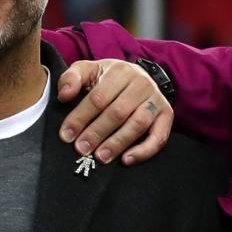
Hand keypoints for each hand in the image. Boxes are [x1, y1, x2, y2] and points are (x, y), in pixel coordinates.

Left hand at [56, 59, 173, 166]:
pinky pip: (159, 137)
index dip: (80, 117)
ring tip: (100, 157)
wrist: (137, 77)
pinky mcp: (167, 115)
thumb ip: (71, 79)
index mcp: (120, 71)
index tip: (66, 135)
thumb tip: (64, 96)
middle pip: (117, 112)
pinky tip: (126, 160)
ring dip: (118, 143)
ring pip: (138, 124)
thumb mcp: (87, 71)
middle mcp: (141, 83)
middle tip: (81, 149)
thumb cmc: (106, 79)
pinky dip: (144, 151)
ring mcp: (156, 100)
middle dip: (97, 133)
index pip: (98, 98)